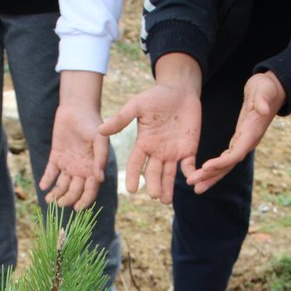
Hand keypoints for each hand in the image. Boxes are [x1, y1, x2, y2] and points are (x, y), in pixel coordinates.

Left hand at [40, 71, 109, 210]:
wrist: (77, 108)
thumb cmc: (93, 123)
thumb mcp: (100, 140)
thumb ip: (100, 159)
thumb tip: (100, 179)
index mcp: (93, 169)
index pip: (90, 190)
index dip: (85, 200)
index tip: (77, 208)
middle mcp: (81, 170)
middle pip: (74, 191)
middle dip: (68, 199)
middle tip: (60, 204)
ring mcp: (68, 165)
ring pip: (62, 185)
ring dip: (56, 194)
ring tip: (49, 200)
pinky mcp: (56, 157)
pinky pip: (51, 172)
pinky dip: (46, 180)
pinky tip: (43, 186)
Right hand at [99, 53, 200, 204]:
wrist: (180, 90)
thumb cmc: (156, 96)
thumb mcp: (137, 105)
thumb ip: (121, 119)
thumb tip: (100, 130)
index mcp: (143, 143)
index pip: (135, 163)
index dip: (133, 176)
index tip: (131, 189)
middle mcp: (156, 152)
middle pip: (153, 172)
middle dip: (153, 184)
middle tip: (153, 195)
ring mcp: (173, 153)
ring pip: (169, 175)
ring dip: (167, 188)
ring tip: (165, 200)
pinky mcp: (189, 150)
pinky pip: (188, 166)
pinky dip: (191, 174)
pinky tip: (191, 181)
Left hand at [187, 71, 283, 193]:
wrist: (272, 89)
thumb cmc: (266, 88)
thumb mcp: (263, 90)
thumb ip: (263, 100)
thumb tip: (263, 109)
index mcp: (252, 133)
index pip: (237, 153)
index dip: (222, 162)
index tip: (206, 167)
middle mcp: (248, 142)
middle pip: (229, 164)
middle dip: (212, 176)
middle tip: (195, 186)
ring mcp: (244, 143)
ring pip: (226, 165)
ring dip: (211, 177)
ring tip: (196, 187)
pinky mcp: (239, 141)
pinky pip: (226, 158)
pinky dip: (214, 168)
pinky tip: (203, 174)